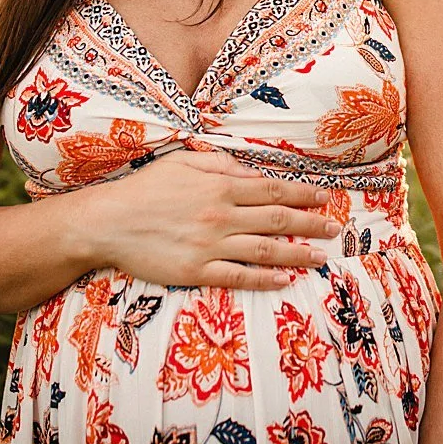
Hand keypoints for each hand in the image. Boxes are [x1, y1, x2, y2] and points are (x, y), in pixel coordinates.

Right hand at [71, 148, 341, 289]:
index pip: (273, 189)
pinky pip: (237, 276)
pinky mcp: (196, 271)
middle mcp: (221, 215)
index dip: (304, 193)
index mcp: (220, 186)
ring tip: (320, 258)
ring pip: (265, 250)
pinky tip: (284, 281)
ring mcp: (210, 246)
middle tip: (334, 229)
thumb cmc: (145, 188)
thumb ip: (221, 165)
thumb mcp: (184, 162)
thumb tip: (253, 173)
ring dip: (297, 254)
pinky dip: (264, 280)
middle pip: (277, 219)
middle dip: (311, 223)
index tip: (325, 197)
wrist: (108, 222)